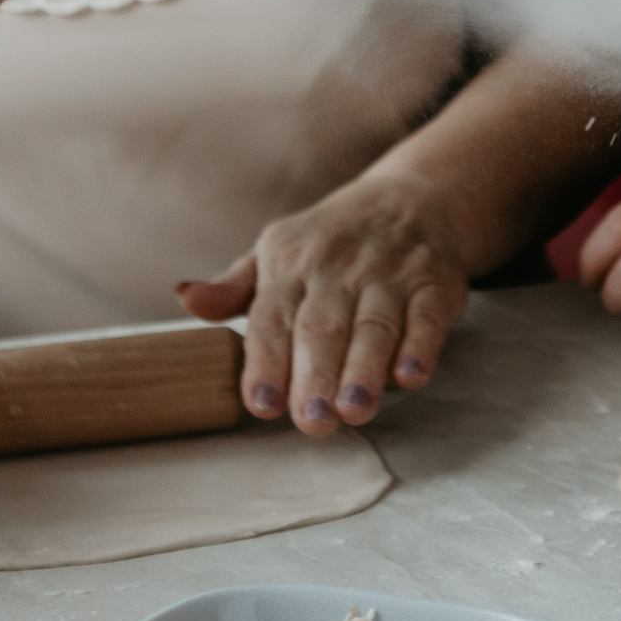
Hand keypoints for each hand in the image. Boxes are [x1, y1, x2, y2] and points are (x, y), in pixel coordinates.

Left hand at [179, 170, 470, 432]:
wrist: (414, 199)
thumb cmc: (331, 241)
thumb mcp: (275, 251)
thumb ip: (233, 287)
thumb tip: (186, 299)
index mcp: (291, 263)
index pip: (272, 318)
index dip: (267, 362)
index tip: (262, 405)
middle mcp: (338, 268)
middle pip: (324, 328)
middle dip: (316, 375)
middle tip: (312, 420)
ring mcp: (390, 275)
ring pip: (375, 326)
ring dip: (365, 369)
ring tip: (354, 410)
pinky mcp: (434, 284)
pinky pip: (426, 317)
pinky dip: (420, 346)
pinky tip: (411, 376)